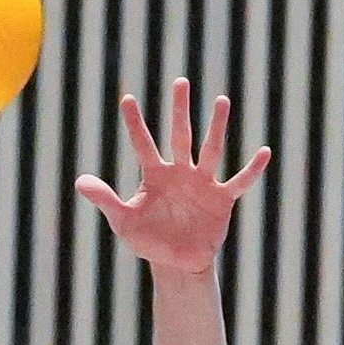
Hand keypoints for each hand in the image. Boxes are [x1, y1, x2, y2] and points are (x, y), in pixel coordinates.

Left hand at [74, 80, 270, 280]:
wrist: (177, 262)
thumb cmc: (148, 239)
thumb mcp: (122, 221)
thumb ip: (105, 199)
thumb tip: (79, 181)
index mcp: (155, 174)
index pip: (143, 143)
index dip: (134, 123)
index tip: (126, 99)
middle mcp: (180, 171)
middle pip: (180, 134)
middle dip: (179, 109)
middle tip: (180, 81)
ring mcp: (202, 183)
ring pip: (210, 148)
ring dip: (216, 126)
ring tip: (221, 100)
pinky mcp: (222, 199)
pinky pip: (239, 181)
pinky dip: (252, 169)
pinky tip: (264, 152)